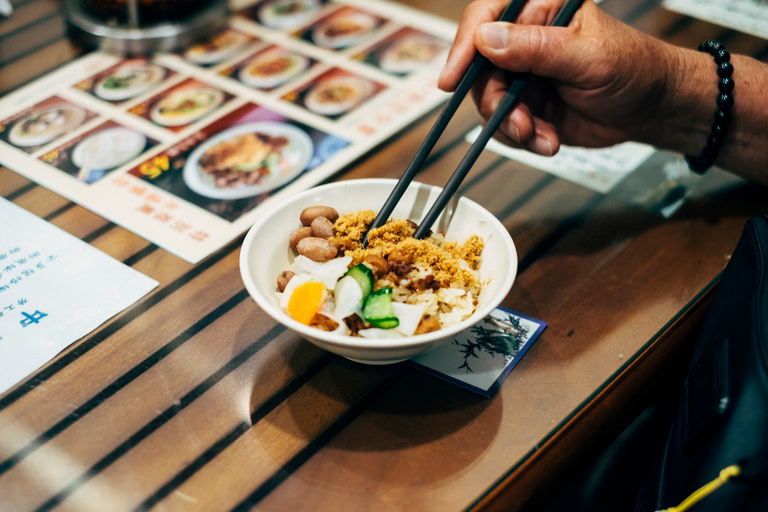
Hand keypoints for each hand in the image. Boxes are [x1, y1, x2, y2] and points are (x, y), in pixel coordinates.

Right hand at [438, 0, 675, 155]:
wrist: (650, 110)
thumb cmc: (633, 68)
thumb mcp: (587, 56)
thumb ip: (537, 47)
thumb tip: (486, 39)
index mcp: (540, 9)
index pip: (485, 16)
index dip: (464, 47)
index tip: (452, 80)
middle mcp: (524, 39)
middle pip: (480, 69)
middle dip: (496, 103)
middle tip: (520, 124)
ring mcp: (522, 74)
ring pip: (489, 102)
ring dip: (512, 127)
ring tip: (541, 136)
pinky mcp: (525, 105)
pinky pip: (503, 125)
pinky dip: (522, 139)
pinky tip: (548, 140)